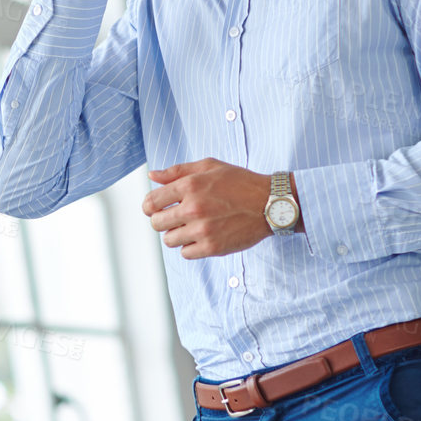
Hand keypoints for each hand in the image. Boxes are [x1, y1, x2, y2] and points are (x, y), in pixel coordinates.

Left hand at [143, 159, 291, 259]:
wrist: (270, 203)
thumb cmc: (241, 183)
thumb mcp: (210, 166)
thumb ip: (178, 171)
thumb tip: (153, 176)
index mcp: (190, 185)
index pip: (151, 202)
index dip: (150, 206)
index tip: (156, 209)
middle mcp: (193, 208)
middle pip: (156, 223)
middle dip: (162, 220)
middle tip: (174, 218)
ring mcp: (202, 229)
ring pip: (169, 240)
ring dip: (176, 235)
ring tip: (190, 227)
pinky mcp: (212, 247)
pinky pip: (185, 253)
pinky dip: (190, 247)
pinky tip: (200, 236)